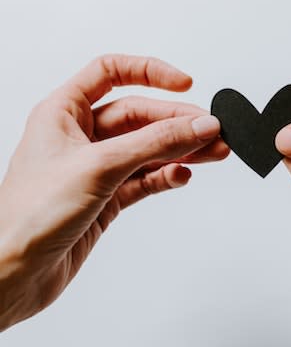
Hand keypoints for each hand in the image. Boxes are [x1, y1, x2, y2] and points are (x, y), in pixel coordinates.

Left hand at [0, 55, 228, 330]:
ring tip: (214, 152)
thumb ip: (155, 143)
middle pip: (140, 115)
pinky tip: (182, 176)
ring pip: (148, 148)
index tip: (184, 83)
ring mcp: (96, 167)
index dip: (149, 72)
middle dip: (178, 122)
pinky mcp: (107, 197)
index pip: (110, 72)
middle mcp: (80, 136)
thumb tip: (199, 124)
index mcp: (63, 112)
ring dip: (182, 149)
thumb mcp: (100, 166)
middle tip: (212, 131)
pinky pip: (146, 178)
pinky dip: (167, 176)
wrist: (14, 275)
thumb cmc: (29, 216)